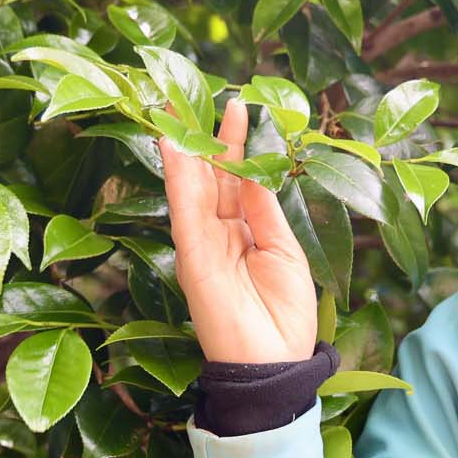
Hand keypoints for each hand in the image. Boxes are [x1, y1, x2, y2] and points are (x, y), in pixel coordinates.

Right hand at [159, 93, 317, 364]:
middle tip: (190, 92)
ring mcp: (203, 245)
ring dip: (181, 147)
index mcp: (246, 233)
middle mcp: (220, 234)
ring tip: (173, 106)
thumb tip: (252, 168)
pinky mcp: (192, 258)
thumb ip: (265, 210)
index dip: (235, 142)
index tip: (236, 104)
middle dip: (200, 135)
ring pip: (190, 187)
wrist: (275, 365)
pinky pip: (183, 210)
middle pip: (208, 176)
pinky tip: (172, 147)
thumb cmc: (285, 318)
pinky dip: (176, 178)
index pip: (236, 179)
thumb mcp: (285, 252)